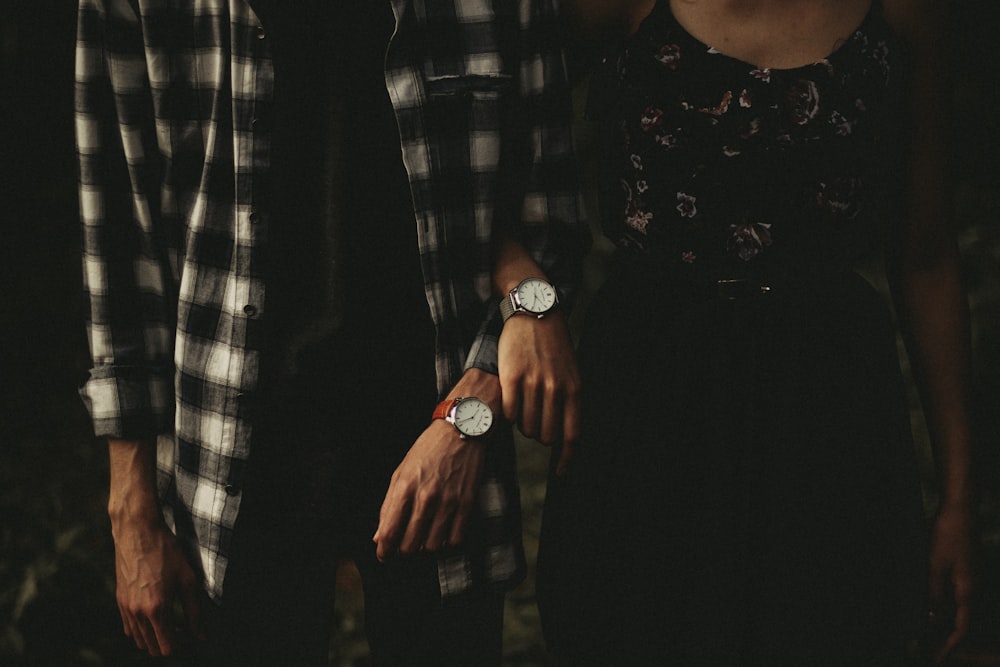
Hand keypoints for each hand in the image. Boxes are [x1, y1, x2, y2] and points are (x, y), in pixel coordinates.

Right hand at [107, 438, 201, 655]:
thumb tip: (201, 633)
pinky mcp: (119, 600)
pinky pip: (129, 627)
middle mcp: (137, 612)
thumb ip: (195, 609)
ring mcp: (125, 608)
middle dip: (170, 643)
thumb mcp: (187, 578)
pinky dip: (142, 629)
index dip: (182, 645)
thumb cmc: (165, 550)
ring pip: (139, 640)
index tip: (192, 635)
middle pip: (152, 647)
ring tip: (172, 621)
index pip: (167, 647)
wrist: (137, 530)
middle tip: (185, 629)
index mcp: (156, 609)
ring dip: (155, 637)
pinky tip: (156, 614)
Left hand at [373, 370, 497, 560]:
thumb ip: (389, 505)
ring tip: (424, 537)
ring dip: (425, 547)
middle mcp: (426, 497)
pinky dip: (447, 543)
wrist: (461, 431)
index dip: (384, 550)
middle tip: (404, 545)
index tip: (384, 555)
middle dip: (403, 550)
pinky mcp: (466, 504)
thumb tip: (379, 535)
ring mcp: (448, 502)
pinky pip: (455, 540)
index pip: (389, 532)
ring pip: (432, 546)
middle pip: (410, 545)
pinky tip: (442, 533)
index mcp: (405, 488)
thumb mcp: (401, 472)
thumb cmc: (429, 450)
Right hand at [498, 311, 579, 473]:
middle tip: (534, 418)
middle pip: (546, 436)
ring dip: (523, 423)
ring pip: (526, 427)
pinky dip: (507, 414)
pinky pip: (507, 413)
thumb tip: (562, 437)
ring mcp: (533, 383)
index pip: (572, 436)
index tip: (560, 473)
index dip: (566, 459)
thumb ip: (569, 403)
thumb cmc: (554, 349)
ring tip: (522, 404)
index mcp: (575, 390)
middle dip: (539, 434)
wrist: (535, 314)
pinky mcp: (511, 378)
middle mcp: (556, 389)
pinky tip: (509, 400)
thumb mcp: (571, 374)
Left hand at [927, 503, 973, 662]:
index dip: (949, 646)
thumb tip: (933, 620)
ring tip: (927, 634)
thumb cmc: (948, 534)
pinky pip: (955, 595)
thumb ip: (934, 594)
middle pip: (961, 622)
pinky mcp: (964, 569)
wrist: (960, 509)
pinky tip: (932, 606)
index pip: (961, 628)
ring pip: (958, 609)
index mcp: (967, 590)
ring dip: (944, 623)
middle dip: (945, 639)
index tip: (937, 658)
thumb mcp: (934, 566)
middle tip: (928, 650)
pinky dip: (944, 606)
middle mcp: (972, 588)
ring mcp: (970, 578)